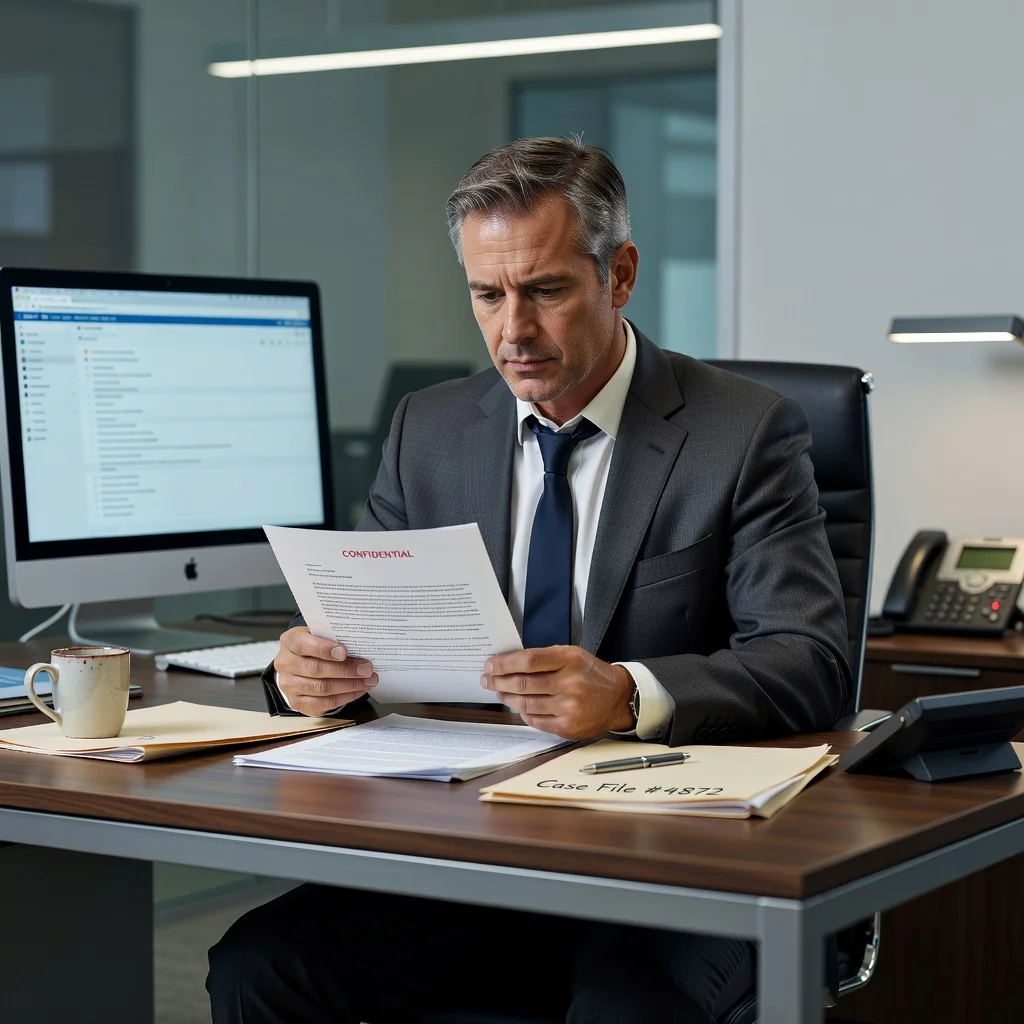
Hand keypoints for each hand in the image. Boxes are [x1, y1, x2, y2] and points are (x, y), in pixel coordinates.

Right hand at [274, 626, 376, 716]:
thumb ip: (333, 639)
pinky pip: (324, 703)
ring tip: (368, 681)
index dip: (324, 648)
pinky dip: (345, 697)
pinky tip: (358, 690)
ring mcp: (289, 685)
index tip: (345, 652)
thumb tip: (360, 648)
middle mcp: (285, 664)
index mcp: (289, 642)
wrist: (300, 664)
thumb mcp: (320, 635)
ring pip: (322, 688)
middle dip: (346, 670)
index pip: (303, 644)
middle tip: (367, 669)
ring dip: (349, 685)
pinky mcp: (298, 703)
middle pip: (316, 669)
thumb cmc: (314, 647)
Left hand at [480, 645, 634, 738]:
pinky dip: (522, 713)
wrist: (618, 698)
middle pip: (523, 684)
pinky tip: (518, 706)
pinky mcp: (567, 727)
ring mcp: (569, 708)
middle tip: (487, 679)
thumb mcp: (572, 655)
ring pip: (525, 703)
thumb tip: (510, 663)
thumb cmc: (591, 674)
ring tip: (499, 691)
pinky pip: (534, 720)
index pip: (528, 661)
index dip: (504, 663)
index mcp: (570, 660)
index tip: (490, 665)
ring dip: (506, 697)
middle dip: (498, 681)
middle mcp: (570, 684)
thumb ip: (545, 658)